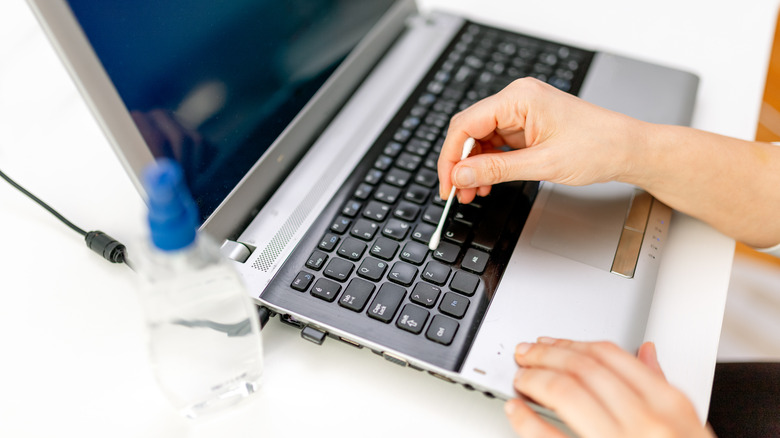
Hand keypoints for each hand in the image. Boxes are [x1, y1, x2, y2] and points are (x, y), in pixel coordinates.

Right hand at [437, 78, 645, 203]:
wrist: (628, 149)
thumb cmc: (599, 146)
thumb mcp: (543, 164)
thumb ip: (496, 170)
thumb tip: (461, 175)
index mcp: (519, 97)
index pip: (466, 124)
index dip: (451, 157)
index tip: (447, 183)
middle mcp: (517, 100)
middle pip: (470, 131)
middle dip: (460, 164)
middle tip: (457, 193)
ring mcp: (522, 113)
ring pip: (481, 140)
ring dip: (474, 168)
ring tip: (473, 192)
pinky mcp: (527, 126)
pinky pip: (497, 144)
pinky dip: (489, 165)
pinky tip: (487, 183)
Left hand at [504, 338, 712, 437]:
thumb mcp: (688, 426)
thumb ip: (660, 387)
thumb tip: (645, 352)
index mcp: (669, 406)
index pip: (609, 356)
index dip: (571, 344)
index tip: (550, 343)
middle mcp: (646, 424)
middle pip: (583, 369)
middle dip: (546, 355)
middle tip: (525, 354)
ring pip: (566, 393)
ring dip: (535, 379)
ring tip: (521, 379)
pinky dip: (527, 421)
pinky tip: (517, 412)